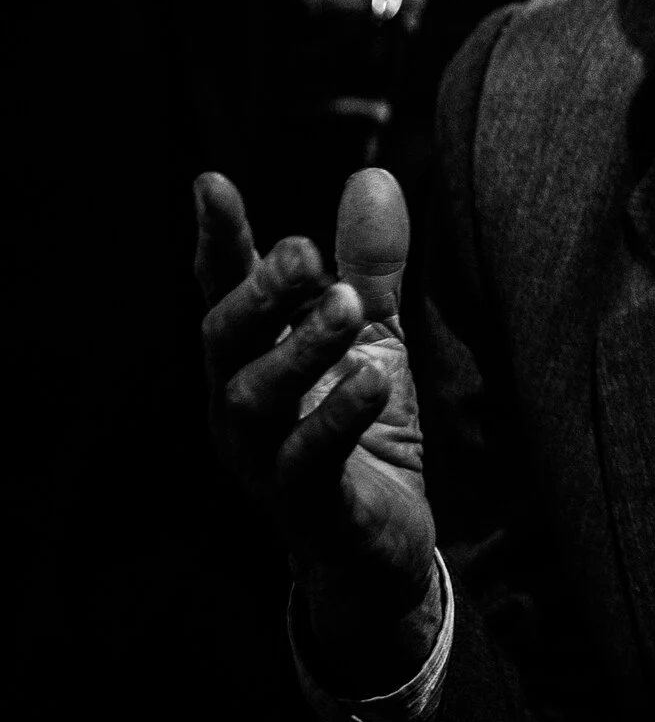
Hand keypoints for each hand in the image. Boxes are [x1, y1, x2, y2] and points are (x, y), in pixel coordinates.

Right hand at [196, 169, 438, 691]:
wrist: (377, 547)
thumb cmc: (361, 429)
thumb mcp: (375, 337)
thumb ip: (372, 264)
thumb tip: (375, 174)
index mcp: (250, 359)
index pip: (224, 291)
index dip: (216, 241)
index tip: (209, 184)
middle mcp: (240, 405)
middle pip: (224, 340)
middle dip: (259, 293)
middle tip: (305, 251)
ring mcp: (264, 458)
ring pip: (254, 399)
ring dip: (299, 347)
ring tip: (349, 306)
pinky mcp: (308, 505)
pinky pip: (308, 460)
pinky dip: (337, 415)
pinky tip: (375, 376)